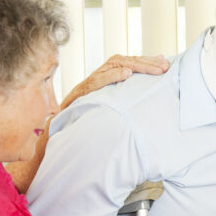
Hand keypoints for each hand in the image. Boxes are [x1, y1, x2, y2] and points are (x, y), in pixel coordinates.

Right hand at [7, 54, 168, 192]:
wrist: (50, 152)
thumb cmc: (79, 141)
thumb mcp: (108, 126)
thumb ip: (123, 116)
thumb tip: (147, 118)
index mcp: (101, 89)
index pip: (124, 67)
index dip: (145, 64)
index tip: (165, 64)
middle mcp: (92, 85)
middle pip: (121, 62)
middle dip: (146, 62)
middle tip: (166, 65)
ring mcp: (83, 90)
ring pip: (110, 67)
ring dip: (135, 66)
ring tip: (154, 69)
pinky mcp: (75, 99)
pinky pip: (93, 84)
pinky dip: (110, 76)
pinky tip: (126, 74)